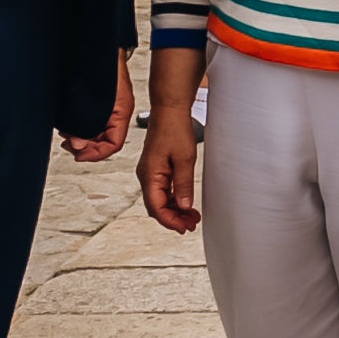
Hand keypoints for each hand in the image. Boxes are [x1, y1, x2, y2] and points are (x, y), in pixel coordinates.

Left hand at [64, 51, 134, 165]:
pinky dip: (78, 127)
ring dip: (80, 137)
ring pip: (96, 132)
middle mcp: (116, 112)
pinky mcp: (97, 102)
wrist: (96, 44)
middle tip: (68, 144)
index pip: (113, 144)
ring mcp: (108, 107)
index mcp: (121, 112)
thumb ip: (86, 123)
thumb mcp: (95, 100)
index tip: (78, 155)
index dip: (96, 154)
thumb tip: (78, 144)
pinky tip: (68, 125)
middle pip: (104, 141)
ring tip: (66, 135)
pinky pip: (90, 121)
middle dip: (85, 146)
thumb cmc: (102, 65)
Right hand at [138, 83, 199, 232]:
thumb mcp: (185, 159)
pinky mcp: (156, 168)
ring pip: (160, 199)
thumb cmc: (175, 129)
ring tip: (192, 217)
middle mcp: (146, 175)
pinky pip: (163, 189)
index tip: (184, 228)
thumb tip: (185, 206)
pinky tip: (186, 203)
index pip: (156, 207)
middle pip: (157, 206)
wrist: (170, 109)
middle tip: (192, 224)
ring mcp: (150, 172)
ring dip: (175, 210)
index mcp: (149, 175)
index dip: (170, 221)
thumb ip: (183, 185)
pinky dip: (174, 199)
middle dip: (174, 218)